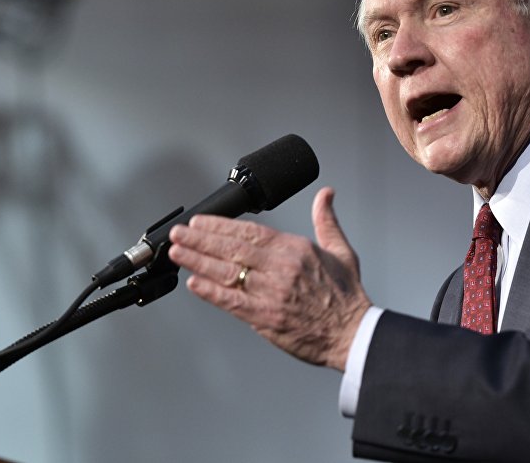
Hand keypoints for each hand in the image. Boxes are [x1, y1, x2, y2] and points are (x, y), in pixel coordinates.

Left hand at [167, 187, 371, 370]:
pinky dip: (210, 292)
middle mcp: (281, 268)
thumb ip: (327, 220)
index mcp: (296, 249)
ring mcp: (271, 293)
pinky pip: (232, 302)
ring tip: (177, 253)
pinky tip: (193, 283)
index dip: (220, 226)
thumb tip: (326, 195)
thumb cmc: (346, 296)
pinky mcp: (266, 317)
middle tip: (178, 233)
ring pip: (227, 273)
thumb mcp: (342, 251)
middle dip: (200, 240)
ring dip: (198, 262)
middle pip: (232, 249)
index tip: (200, 222)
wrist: (353, 333)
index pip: (250, 232)